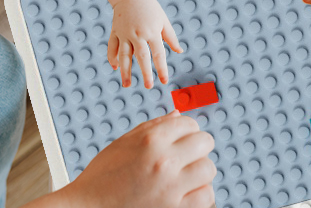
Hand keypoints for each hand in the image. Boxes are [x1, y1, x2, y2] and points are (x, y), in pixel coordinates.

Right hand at [63, 111, 215, 207]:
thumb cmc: (102, 178)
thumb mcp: (123, 143)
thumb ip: (154, 127)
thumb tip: (178, 115)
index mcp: (151, 140)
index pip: (189, 123)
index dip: (187, 130)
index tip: (182, 138)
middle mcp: (163, 161)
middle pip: (205, 142)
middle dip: (198, 147)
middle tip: (187, 156)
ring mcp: (171, 187)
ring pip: (208, 169)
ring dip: (200, 171)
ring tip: (186, 176)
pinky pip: (206, 195)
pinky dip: (200, 194)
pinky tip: (187, 192)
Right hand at [109, 0, 182, 87]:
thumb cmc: (150, 8)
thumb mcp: (163, 21)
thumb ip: (171, 37)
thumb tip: (179, 51)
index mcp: (152, 32)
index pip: (158, 54)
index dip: (161, 68)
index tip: (164, 81)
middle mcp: (138, 34)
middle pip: (142, 57)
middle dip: (145, 73)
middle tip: (149, 86)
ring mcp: (125, 33)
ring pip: (124, 55)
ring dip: (125, 71)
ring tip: (127, 85)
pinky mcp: (115, 32)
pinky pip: (112, 47)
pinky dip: (112, 58)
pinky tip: (115, 67)